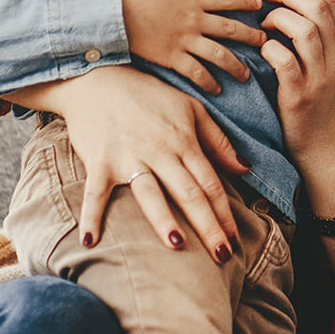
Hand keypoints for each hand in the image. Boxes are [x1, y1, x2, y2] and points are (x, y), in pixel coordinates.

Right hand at [13, 65, 243, 261]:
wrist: (99, 77)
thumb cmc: (149, 96)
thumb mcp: (191, 109)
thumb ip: (218, 141)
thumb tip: (244, 168)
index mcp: (184, 142)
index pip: (210, 183)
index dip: (225, 213)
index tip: (235, 240)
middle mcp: (159, 152)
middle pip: (188, 193)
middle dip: (207, 226)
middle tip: (222, 256)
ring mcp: (128, 157)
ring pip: (150, 193)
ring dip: (162, 219)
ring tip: (177, 245)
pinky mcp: (99, 161)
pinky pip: (95, 192)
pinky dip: (91, 214)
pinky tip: (90, 239)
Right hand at [121, 0, 265, 93]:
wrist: (109, 13)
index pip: (226, 0)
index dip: (245, 2)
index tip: (260, 5)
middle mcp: (193, 21)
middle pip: (230, 29)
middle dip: (250, 36)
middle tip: (265, 42)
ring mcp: (183, 41)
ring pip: (218, 54)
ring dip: (235, 65)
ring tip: (247, 75)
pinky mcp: (171, 57)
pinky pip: (195, 72)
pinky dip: (208, 81)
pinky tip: (217, 90)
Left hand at [260, 0, 334, 185]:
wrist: (330, 152)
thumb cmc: (325, 108)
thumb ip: (323, 40)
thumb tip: (296, 4)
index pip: (330, 0)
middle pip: (318, 7)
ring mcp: (323, 79)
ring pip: (306, 30)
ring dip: (278, 18)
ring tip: (263, 24)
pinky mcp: (301, 98)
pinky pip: (286, 62)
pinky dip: (271, 48)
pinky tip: (263, 49)